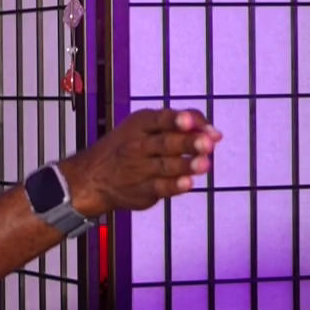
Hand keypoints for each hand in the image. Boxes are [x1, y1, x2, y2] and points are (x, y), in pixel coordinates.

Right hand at [61, 108, 220, 217]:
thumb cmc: (129, 146)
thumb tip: (216, 134)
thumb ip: (181, 125)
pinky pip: (160, 188)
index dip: (177, 120)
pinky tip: (188, 184)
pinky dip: (174, 186)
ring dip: (186, 165)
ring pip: (165, 166)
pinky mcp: (143, 191)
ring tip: (205, 164)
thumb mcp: (146, 126)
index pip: (161, 119)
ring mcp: (139, 169)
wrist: (93, 177)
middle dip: (187, 142)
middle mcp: (139, 145)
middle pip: (166, 143)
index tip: (190, 121)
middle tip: (207, 143)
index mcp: (141, 124)